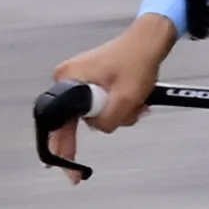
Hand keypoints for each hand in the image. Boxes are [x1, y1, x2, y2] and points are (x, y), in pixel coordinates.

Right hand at [47, 15, 178, 168]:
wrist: (150, 41)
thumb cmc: (137, 61)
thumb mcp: (126, 98)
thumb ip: (108, 120)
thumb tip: (100, 127)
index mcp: (68, 79)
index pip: (57, 122)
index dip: (61, 147)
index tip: (66, 167)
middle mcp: (68, 79)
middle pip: (80, 118)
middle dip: (109, 119)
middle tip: (130, 111)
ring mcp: (81, 80)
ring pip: (97, 113)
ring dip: (120, 113)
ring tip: (139, 99)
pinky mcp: (94, 81)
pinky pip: (103, 103)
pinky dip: (121, 106)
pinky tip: (137, 99)